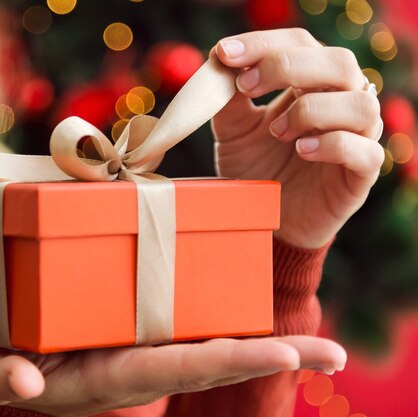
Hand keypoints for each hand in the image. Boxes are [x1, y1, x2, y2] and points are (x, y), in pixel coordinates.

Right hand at [0, 336, 345, 415]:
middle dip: (272, 360)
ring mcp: (149, 350)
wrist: (22, 360)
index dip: (228, 358)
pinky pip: (196, 332)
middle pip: (215, 361)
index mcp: (112, 373)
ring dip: (267, 347)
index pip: (176, 366)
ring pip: (214, 348)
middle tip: (332, 355)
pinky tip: (264, 321)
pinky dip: (235, 331)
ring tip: (322, 350)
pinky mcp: (146, 333)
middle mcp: (142, 364)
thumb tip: (25, 387)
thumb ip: (4, 376)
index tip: (282, 354)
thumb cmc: (11, 362)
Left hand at [212, 28, 383, 248]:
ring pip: (361, 102)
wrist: (265, 223)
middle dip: (288, 66)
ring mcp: (356, 138)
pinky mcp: (361, 174)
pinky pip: (365, 150)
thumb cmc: (255, 171)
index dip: (264, 43)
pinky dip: (332, 144)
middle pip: (339, 62)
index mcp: (309, 86)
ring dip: (312, 109)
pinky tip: (301, 151)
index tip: (223, 54)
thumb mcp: (234, 131)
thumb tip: (218, 62)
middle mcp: (339, 104)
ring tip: (277, 132)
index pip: (300, 43)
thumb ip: (229, 99)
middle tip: (246, 87)